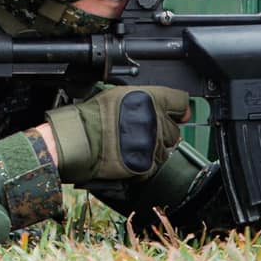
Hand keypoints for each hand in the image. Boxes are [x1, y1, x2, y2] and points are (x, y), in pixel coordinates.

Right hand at [43, 84, 190, 184]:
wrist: (79, 139)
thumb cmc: (93, 116)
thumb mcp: (119, 94)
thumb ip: (144, 99)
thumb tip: (160, 105)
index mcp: (152, 99)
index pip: (181, 102)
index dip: (179, 109)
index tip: (178, 114)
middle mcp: (157, 121)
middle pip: (174, 130)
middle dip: (161, 132)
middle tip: (141, 133)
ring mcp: (153, 144)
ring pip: (165, 150)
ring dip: (153, 149)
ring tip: (130, 146)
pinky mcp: (146, 164)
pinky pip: (154, 166)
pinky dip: (144, 164)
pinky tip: (128, 157)